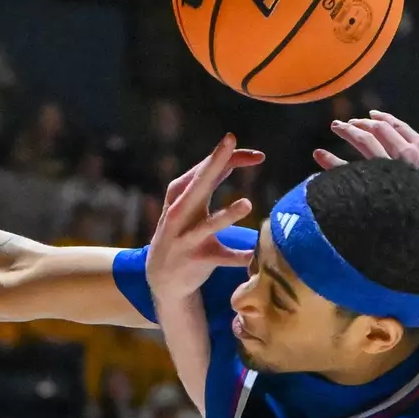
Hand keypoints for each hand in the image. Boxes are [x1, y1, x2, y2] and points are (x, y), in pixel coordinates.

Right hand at [145, 135, 263, 301]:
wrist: (159, 275)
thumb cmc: (182, 230)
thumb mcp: (192, 204)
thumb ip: (214, 180)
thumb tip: (240, 155)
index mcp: (180, 194)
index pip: (203, 169)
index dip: (228, 157)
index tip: (260, 156)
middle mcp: (179, 213)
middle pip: (198, 185)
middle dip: (214, 163)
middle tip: (230, 142)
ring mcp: (185, 238)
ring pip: (207, 226)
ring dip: (226, 216)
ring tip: (247, 204)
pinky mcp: (196, 261)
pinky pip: (220, 258)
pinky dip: (238, 257)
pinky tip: (254, 255)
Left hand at [313, 111, 418, 232]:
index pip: (401, 129)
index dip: (384, 121)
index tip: (371, 117)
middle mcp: (406, 155)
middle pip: (379, 132)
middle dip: (361, 124)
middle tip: (346, 123)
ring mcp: (389, 169)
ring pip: (365, 142)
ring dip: (347, 131)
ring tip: (335, 126)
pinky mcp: (374, 186)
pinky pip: (348, 170)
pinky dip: (332, 161)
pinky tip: (319, 156)